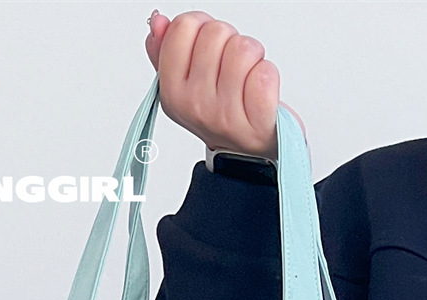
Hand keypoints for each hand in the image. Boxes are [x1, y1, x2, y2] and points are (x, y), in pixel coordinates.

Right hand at [145, 9, 304, 157]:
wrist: (249, 151)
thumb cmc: (222, 112)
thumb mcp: (187, 83)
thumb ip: (167, 50)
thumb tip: (158, 22)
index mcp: (172, 92)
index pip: (183, 27)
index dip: (201, 27)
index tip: (209, 48)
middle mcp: (195, 106)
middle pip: (215, 32)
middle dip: (229, 41)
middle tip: (231, 67)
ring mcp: (225, 116)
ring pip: (243, 48)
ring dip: (253, 56)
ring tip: (247, 78)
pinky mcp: (257, 122)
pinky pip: (265, 74)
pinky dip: (268, 74)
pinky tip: (259, 91)